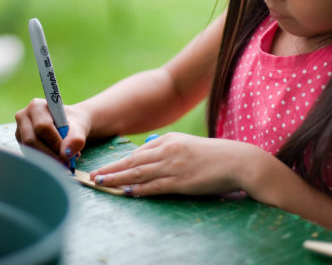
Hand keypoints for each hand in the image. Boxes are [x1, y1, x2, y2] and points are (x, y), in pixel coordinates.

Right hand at [14, 98, 89, 166]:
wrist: (70, 126)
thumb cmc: (73, 123)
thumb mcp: (79, 127)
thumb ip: (76, 138)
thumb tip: (67, 152)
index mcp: (36, 106)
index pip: (42, 126)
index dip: (55, 142)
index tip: (68, 153)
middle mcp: (23, 117)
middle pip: (32, 140)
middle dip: (51, 154)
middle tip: (67, 162)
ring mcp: (20, 131)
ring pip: (30, 150)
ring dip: (48, 159)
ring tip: (64, 160)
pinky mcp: (21, 143)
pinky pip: (30, 156)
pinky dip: (44, 161)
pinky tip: (57, 159)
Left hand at [90, 132, 259, 196]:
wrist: (238, 161)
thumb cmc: (214, 156)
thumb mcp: (188, 146)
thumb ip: (169, 151)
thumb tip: (150, 161)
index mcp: (169, 139)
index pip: (139, 151)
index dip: (119, 160)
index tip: (105, 166)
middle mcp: (168, 150)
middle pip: (132, 161)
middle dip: (111, 169)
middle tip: (93, 175)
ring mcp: (174, 166)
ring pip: (138, 173)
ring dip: (117, 179)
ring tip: (102, 183)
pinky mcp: (182, 181)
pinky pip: (155, 186)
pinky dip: (138, 189)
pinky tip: (126, 191)